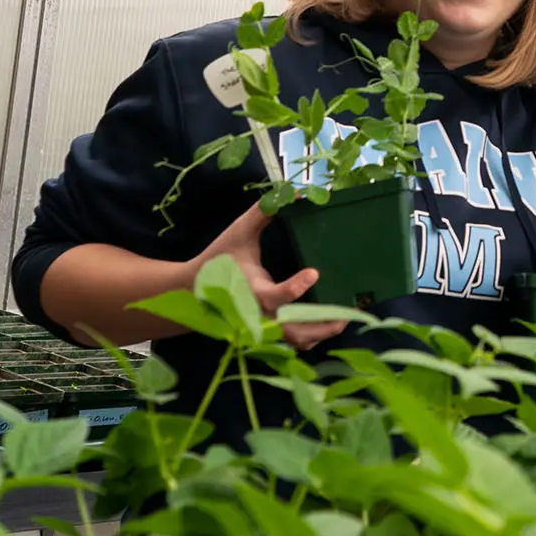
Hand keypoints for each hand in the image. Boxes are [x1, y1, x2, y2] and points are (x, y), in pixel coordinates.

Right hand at [193, 202, 346, 350]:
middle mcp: (258, 312)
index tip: (313, 272)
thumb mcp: (239, 233)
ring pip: (292, 340)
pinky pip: (289, 342)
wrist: (190, 289)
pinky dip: (309, 338)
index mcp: (251, 289)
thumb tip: (291, 194)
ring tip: (343, 320)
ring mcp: (261, 325)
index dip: (294, 287)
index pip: (274, 295)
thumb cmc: (218, 259)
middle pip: (291, 329)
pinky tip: (327, 326)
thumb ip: (263, 213)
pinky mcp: (264, 330)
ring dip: (319, 334)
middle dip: (320, 324)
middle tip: (346, 314)